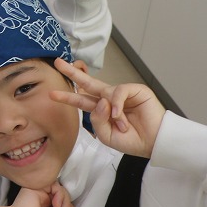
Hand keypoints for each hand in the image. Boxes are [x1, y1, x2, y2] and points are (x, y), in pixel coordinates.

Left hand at [49, 58, 164, 157]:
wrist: (154, 143)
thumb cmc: (133, 141)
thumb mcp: (106, 135)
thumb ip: (97, 120)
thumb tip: (100, 101)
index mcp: (102, 110)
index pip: (81, 100)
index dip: (68, 97)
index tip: (52, 94)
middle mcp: (110, 99)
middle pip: (88, 83)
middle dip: (73, 73)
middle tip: (58, 63)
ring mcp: (123, 94)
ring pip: (104, 90)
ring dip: (110, 111)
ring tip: (121, 124)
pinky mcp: (136, 90)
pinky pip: (118, 91)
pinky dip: (117, 104)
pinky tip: (121, 115)